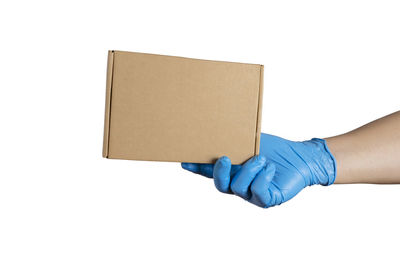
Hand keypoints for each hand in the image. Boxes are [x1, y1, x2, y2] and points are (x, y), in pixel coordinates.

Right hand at [181, 133, 335, 207]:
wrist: (301, 157)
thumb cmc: (275, 149)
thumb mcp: (251, 143)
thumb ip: (234, 142)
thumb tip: (215, 133)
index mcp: (234, 171)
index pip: (211, 171)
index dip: (197, 168)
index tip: (185, 161)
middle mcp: (240, 184)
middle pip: (220, 185)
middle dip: (220, 172)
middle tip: (224, 157)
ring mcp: (253, 194)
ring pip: (238, 188)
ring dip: (249, 170)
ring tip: (261, 159)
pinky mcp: (268, 200)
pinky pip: (258, 192)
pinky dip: (263, 178)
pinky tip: (270, 168)